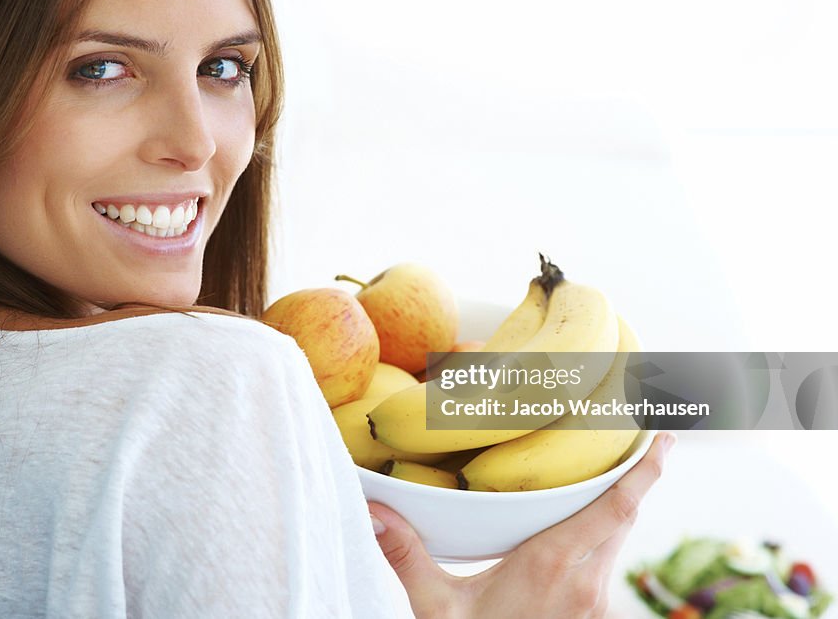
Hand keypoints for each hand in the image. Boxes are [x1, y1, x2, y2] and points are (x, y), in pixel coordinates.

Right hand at [369, 431, 674, 618]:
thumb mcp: (436, 607)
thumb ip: (407, 555)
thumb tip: (374, 508)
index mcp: (553, 564)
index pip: (615, 506)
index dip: (646, 470)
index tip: (666, 439)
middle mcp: (586, 583)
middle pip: (624, 517)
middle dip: (633, 478)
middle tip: (639, 440)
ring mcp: (594, 606)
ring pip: (616, 544)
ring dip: (616, 511)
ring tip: (609, 478)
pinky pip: (605, 569)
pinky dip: (602, 540)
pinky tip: (581, 536)